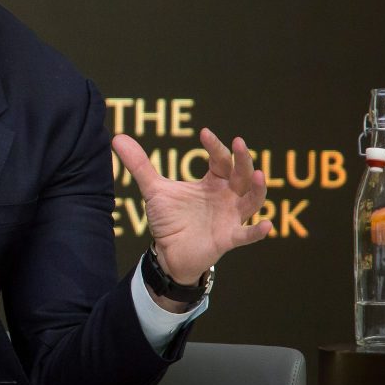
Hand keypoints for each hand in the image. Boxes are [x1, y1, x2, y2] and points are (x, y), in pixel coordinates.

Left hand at [114, 127, 271, 286]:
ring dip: (257, 189)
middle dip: (243, 159)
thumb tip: (117, 138)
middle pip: (241, 175)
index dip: (215, 146)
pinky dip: (258, 232)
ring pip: (252, 201)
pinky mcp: (228, 239)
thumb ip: (139, 165)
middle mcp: (227, 197)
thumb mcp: (154, 189)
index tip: (204, 133)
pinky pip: (247, 235)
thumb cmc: (169, 218)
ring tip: (258, 175)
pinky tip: (267, 226)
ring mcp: (230, 218)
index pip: (220, 160)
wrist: (168, 252)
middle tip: (239, 142)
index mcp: (213, 182)